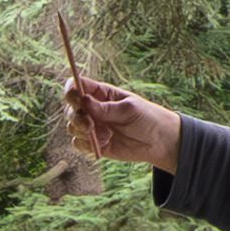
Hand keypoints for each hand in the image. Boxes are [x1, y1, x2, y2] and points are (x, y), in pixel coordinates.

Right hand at [60, 72, 180, 171]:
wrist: (158, 142)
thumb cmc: (147, 118)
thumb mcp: (129, 109)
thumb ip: (106, 108)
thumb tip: (84, 102)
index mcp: (101, 93)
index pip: (77, 85)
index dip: (71, 90)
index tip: (75, 97)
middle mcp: (93, 108)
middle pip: (70, 107)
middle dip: (76, 116)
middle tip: (90, 124)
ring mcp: (92, 126)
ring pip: (72, 126)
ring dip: (83, 132)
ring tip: (106, 136)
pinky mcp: (94, 143)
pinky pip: (78, 144)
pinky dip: (87, 145)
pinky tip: (105, 144)